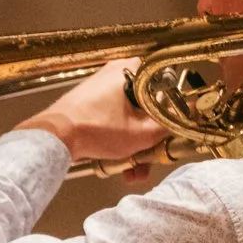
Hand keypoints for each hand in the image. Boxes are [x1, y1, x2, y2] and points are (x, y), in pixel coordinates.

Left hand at [16, 57, 164, 162]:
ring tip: (135, 172)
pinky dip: (119, 140)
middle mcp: (116, 74)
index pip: (165, 82)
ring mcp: (101, 89)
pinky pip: (114, 120)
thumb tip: (187, 120)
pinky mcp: (90, 104)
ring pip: (130, 117)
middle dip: (150, 137)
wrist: (54, 137)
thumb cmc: (97, 129)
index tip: (173, 126)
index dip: (174, 106)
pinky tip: (122, 168)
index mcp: (131, 69)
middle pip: (147, 105)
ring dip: (135, 146)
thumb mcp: (141, 133)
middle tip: (152, 159)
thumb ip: (168, 126)